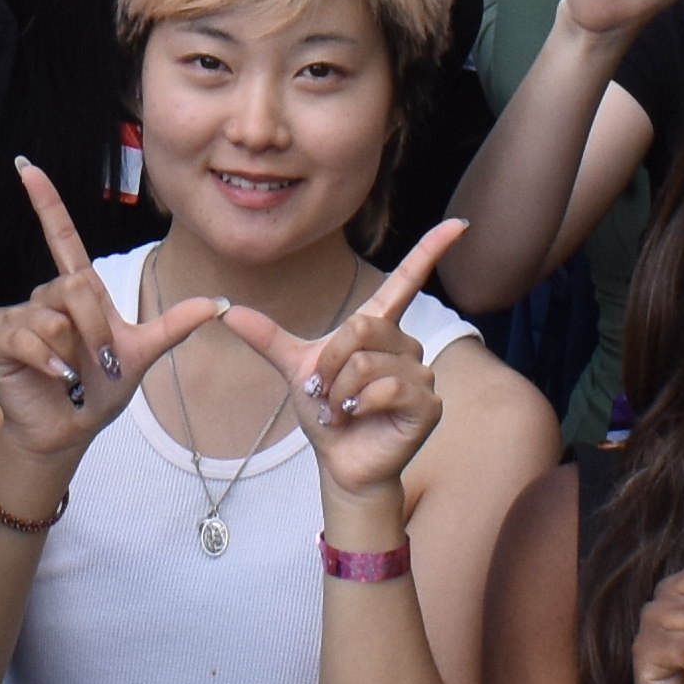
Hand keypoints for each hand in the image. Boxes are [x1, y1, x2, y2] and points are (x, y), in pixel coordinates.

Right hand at [0, 160, 225, 484]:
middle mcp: (45, 297)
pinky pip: (28, 337)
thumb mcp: (143, 355)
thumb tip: (219, 303)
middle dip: (96, 329)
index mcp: (77, 293)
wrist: (69, 430)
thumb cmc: (99, 391)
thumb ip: (174, 326)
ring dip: (74, 352)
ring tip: (74, 375)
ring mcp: (18, 316)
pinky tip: (56, 378)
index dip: (47, 202)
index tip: (28, 167)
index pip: (62, 238)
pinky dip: (49, 362)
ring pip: (54, 317)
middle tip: (101, 363)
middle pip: (75, 286)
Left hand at [224, 219, 465, 518]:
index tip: (459, 223)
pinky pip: (387, 388)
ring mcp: (421, 374)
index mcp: (379, 328)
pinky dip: (360, 405)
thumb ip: (266, 337)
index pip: (408, 280)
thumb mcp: (294, 369)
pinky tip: (358, 418)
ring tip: (341, 410)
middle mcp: (406, 344)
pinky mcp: (428, 404)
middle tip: (325, 392)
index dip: (431, 249)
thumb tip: (225, 309)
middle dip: (329, 364)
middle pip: (361, 328)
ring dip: (340, 391)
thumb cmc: (327, 413)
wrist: (339, 461)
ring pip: (368, 362)